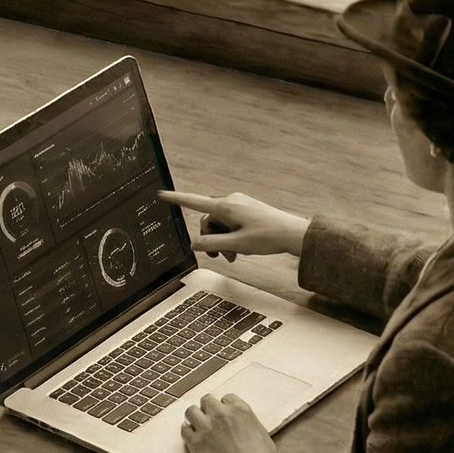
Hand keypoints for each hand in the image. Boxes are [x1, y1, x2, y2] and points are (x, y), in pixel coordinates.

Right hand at [159, 190, 308, 260]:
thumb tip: (194, 244)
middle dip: (211, 240)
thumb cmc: (267, 237)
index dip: (176, 199)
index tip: (161, 195)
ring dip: (222, 241)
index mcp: (226, 207)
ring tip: (234, 256)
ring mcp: (239, 205)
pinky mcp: (245, 210)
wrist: (293, 233)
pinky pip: (229, 223)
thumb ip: (212, 244)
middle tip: (221, 257)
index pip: (194, 202)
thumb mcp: (237, 245)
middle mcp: (230, 202)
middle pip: (207, 221)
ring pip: (218, 224)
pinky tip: (240, 249)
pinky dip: (230, 236)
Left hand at [180, 393, 278, 452]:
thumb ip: (248, 423)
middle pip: (207, 400)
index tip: (224, 413)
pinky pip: (184, 429)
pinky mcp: (195, 442)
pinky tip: (192, 436)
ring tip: (198, 425)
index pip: (226, 398)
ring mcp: (206, 427)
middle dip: (208, 408)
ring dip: (194, 417)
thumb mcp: (261, 434)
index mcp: (240, 410)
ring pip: (191, 411)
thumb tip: (241, 426)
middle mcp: (221, 414)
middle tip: (210, 418)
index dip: (224, 406)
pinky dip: (187, 431)